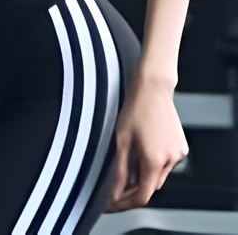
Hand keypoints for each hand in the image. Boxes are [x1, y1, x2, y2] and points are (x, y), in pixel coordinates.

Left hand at [105, 76, 188, 211]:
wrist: (153, 89)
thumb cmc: (135, 109)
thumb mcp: (121, 140)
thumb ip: (120, 169)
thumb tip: (115, 191)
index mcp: (154, 161)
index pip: (142, 196)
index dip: (125, 203)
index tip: (111, 205)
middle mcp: (171, 161)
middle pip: (151, 186)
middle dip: (133, 188)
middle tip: (114, 185)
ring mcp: (178, 154)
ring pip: (158, 174)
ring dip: (144, 173)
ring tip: (129, 157)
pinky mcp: (182, 147)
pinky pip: (166, 163)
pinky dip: (154, 162)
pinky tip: (143, 147)